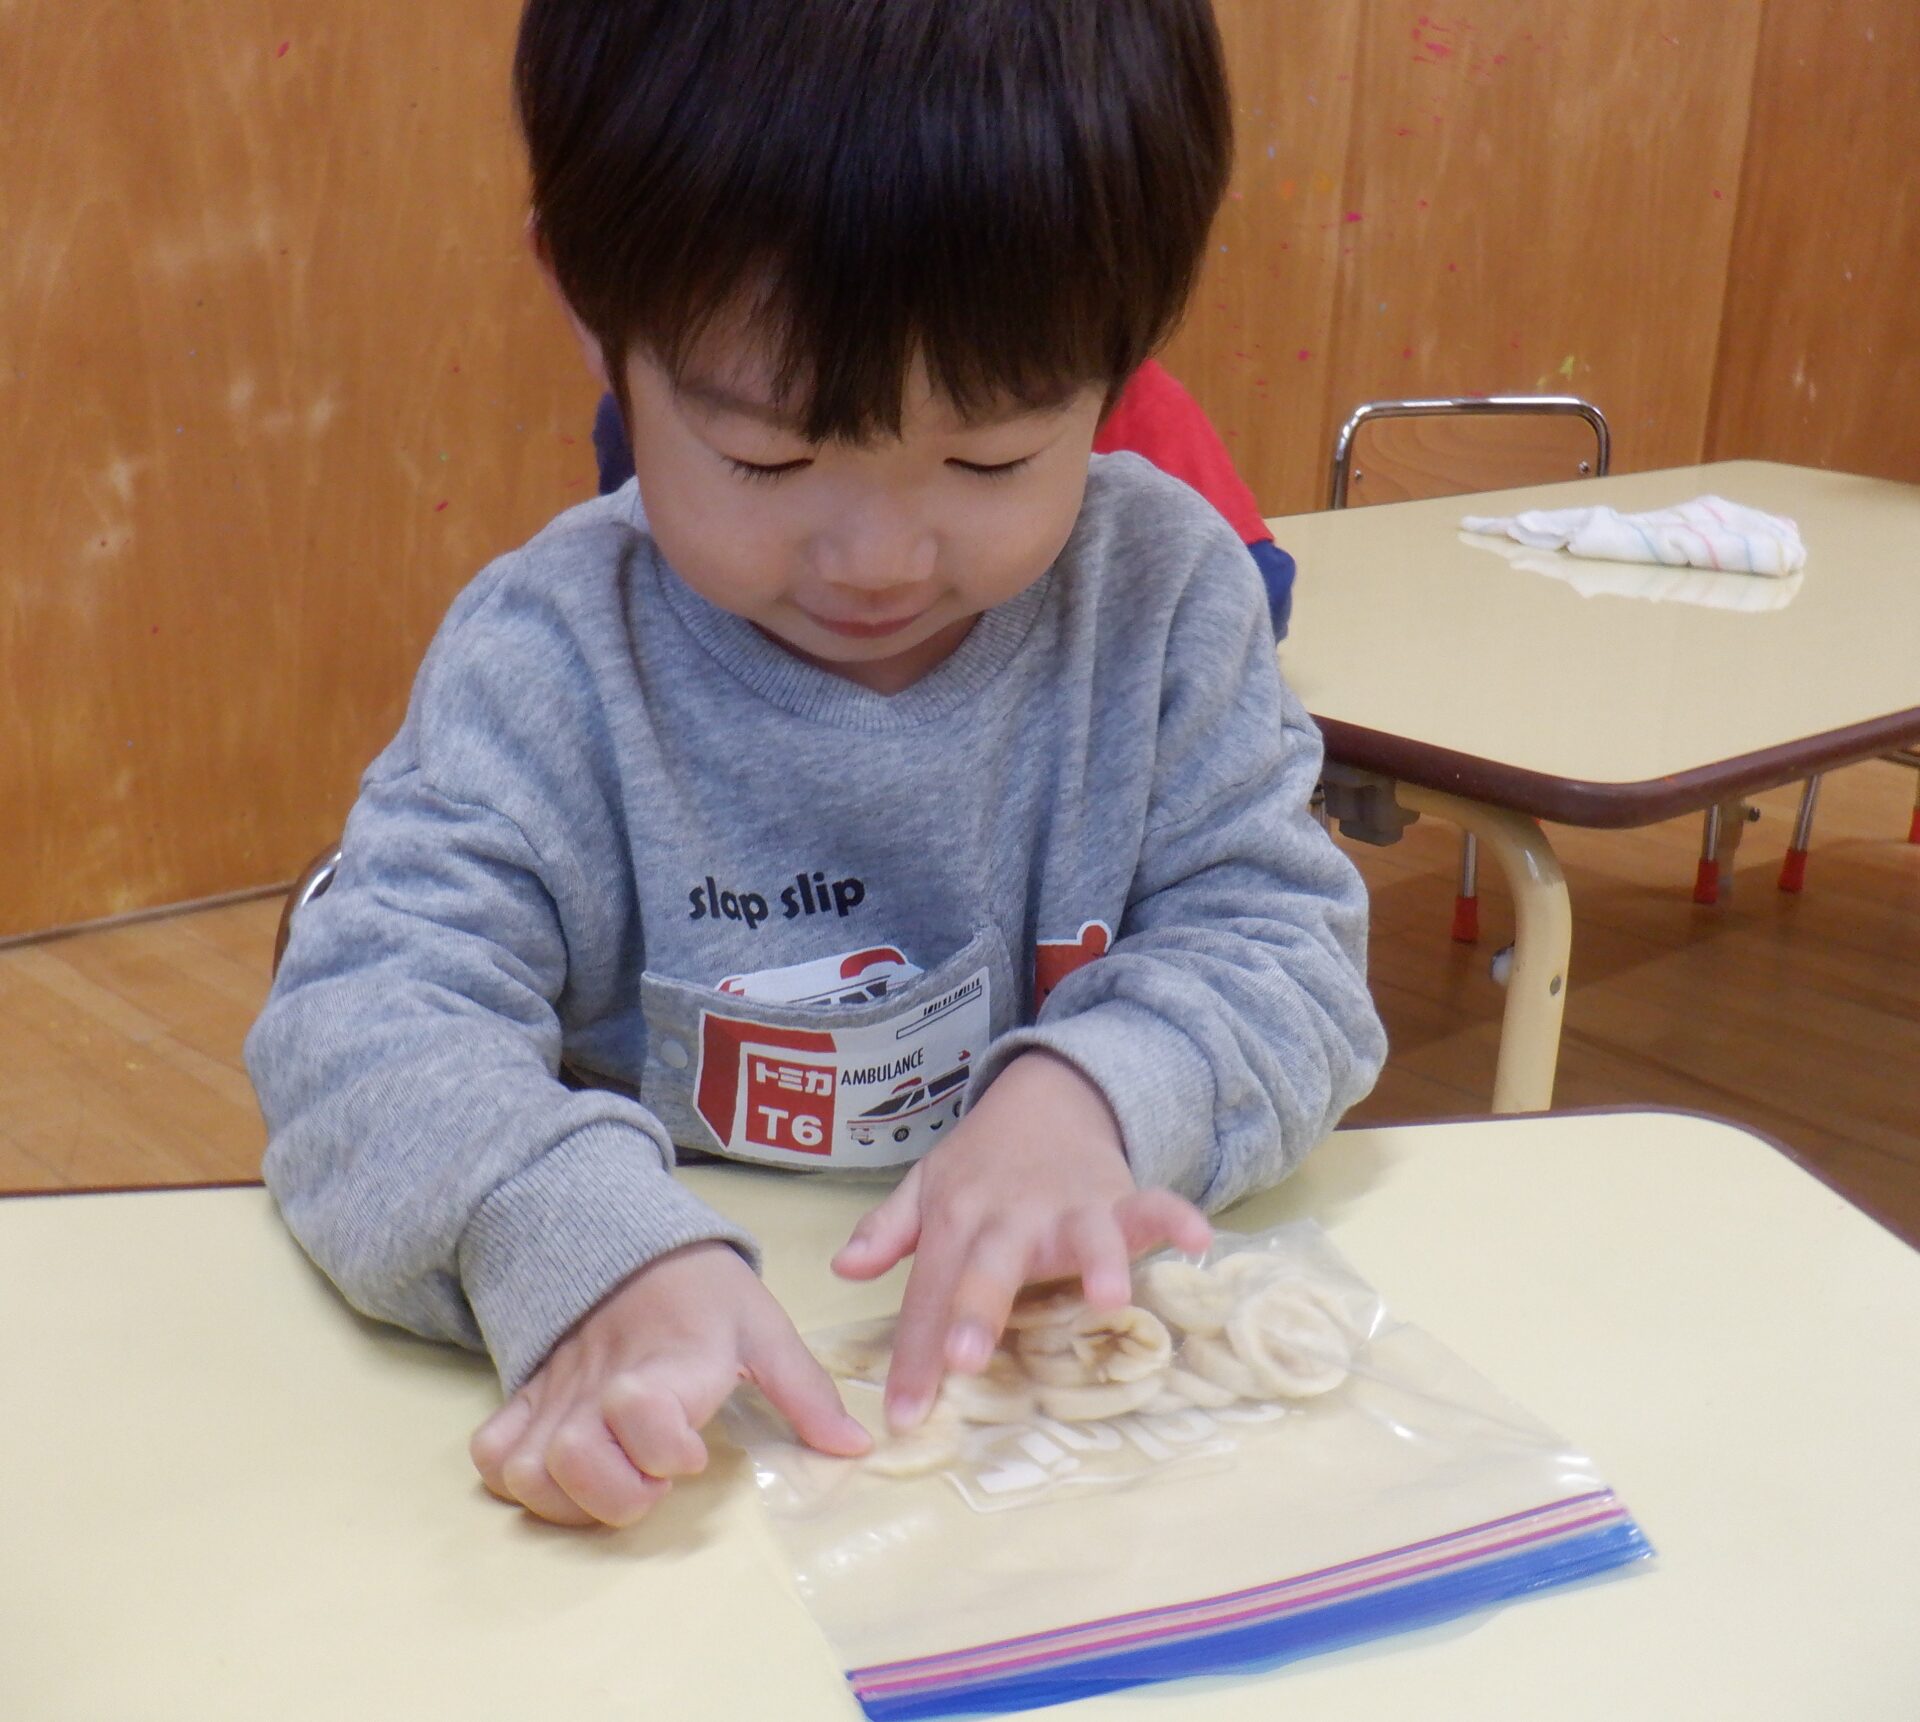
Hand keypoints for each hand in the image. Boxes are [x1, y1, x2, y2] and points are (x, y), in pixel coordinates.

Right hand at [469, 1240, 869, 1527]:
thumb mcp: (764, 1326)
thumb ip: (807, 1392)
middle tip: (655, 1479)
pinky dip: (517, 1477)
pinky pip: (491, 1451)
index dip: (665, 1448)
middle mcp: (603, 1381)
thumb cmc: (704, 1288)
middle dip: (615, 1494)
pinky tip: (564, 1471)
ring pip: (526, 1470)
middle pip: (572, 1458)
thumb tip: (856, 1448)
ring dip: (568, 1498)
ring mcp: (558, 1392)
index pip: (641, 1409)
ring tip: (616, 1481)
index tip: (695, 1453)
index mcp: (670, 1360)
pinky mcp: (530, 1396)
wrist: (631, 1239)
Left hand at [832, 1051, 1210, 1430]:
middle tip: (964, 1362)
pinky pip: (1152, 1205)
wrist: (1046, 1098)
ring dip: (1095, 1262)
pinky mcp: (1118, 1196)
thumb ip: (887, 1230)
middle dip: (978, 1311)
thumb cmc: (983, 1163)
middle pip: (991, 1266)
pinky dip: (1175, 1217)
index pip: (929, 1294)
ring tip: (1106, 1299)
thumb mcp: (926, 1186)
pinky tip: (1200, 1240)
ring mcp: (1068, 1206)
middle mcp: (1009, 1216)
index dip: (915, 1355)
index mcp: (956, 1219)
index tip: (903, 1415)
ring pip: (1081, 1235)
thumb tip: (842, 1269)